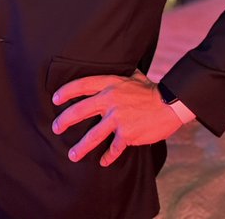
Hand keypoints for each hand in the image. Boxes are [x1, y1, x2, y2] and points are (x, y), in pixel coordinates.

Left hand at [52, 69, 182, 166]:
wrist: (169, 104)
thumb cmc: (150, 89)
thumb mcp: (133, 75)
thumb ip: (120, 74)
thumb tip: (114, 63)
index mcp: (110, 84)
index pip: (82, 85)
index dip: (66, 92)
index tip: (55, 99)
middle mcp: (110, 101)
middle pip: (80, 111)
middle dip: (65, 120)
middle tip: (56, 128)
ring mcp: (118, 119)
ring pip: (93, 135)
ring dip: (81, 147)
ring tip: (72, 155)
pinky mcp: (127, 134)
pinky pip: (113, 149)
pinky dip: (108, 156)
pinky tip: (103, 161)